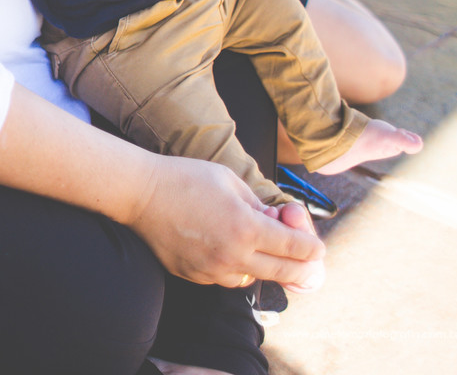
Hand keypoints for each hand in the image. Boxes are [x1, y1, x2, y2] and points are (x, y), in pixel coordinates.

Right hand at [124, 155, 324, 288]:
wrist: (140, 193)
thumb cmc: (184, 178)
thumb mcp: (230, 181)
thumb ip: (258, 205)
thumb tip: (275, 222)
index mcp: (246, 227)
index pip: (294, 247)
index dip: (311, 248)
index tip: (317, 248)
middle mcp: (232, 255)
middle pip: (282, 272)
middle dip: (301, 268)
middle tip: (308, 264)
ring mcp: (211, 269)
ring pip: (251, 278)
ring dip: (262, 267)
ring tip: (258, 249)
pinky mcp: (193, 275)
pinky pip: (223, 277)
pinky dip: (233, 267)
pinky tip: (225, 248)